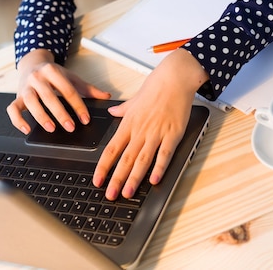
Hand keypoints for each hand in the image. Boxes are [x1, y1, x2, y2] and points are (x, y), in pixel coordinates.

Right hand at [7, 49, 110, 133]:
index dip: (77, 105)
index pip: (67, 89)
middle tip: (71, 127)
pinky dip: (18, 120)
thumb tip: (106, 96)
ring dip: (41, 116)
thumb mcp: (70, 77)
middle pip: (49, 96)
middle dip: (60, 113)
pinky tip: (27, 129)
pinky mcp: (16, 97)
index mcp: (52, 71)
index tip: (85, 118)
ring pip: (31, 102)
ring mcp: (25, 87)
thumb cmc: (53, 73)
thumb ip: (88, 88)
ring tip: (52, 128)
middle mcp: (37, 77)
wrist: (32, 63)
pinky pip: (12, 109)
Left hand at [92, 49, 208, 199]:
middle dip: (116, 179)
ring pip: (142, 160)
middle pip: (125, 159)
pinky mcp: (173, 133)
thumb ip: (123, 109)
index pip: (111, 149)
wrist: (175, 78)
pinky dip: (159, 168)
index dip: (103, 167)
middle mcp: (140, 130)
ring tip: (127, 193)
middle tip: (110, 195)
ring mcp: (156, 132)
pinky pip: (164, 154)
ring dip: (134, 178)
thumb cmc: (156, 86)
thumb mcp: (134, 98)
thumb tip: (112, 112)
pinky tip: (154, 180)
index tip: (97, 180)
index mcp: (129, 122)